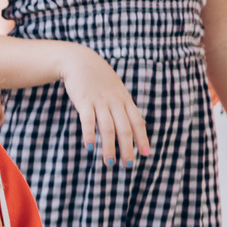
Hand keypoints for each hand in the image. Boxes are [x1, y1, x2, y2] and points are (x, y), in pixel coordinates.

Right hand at [59, 46, 151, 163]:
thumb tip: (130, 125)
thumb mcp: (115, 91)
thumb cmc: (99, 79)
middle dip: (127, 148)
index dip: (142, 138)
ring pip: (108, 128)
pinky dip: (90, 134)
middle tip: (128, 164)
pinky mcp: (84, 101)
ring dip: (109, 146)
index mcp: (125, 100)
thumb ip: (121, 106)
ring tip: (109, 162)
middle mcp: (115, 102)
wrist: (81, 62)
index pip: (137, 122)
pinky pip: (88, 120)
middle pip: (125, 128)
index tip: (145, 154)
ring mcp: (100, 102)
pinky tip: (90, 147)